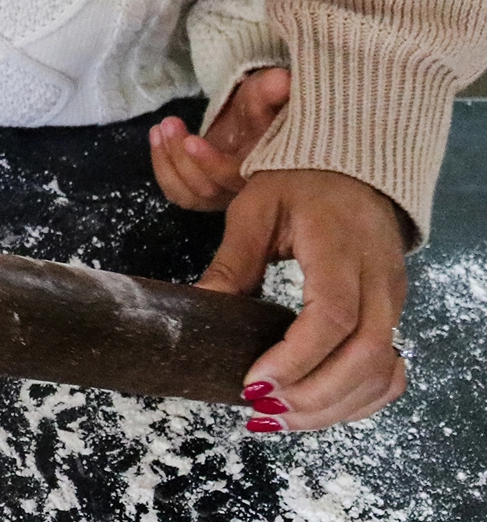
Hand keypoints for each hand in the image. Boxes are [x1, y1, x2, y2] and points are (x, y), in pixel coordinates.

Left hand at [150, 67, 290, 209]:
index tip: (191, 140)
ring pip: (188, 193)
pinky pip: (177, 193)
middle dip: (182, 159)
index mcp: (261, 171)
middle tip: (168, 123)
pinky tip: (156, 139)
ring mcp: (220, 195)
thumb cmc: (260, 110)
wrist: (251, 121)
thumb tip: (281, 80)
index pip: (235, 178)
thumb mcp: (263, 97)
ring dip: (167, 162)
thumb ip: (269, 92)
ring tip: (158, 129)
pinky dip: (162, 168)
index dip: (212, 164)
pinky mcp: (200, 193)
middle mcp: (241, 191)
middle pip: (207, 188)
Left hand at [198, 170, 409, 430]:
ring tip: (281, 420)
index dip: (296, 358)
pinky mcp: (392, 314)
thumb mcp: (254, 211)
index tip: (255, 383)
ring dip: (334, 406)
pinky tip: (319, 410)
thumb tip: (196, 308)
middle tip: (263, 411)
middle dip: (314, 395)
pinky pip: (390, 370)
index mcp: (340, 249)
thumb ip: (231, 262)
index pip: (332, 315)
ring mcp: (392, 300)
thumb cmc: (297, 184)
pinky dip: (360, 399)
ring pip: (382, 370)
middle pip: (365, 354)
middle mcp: (377, 280)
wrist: (351, 168)